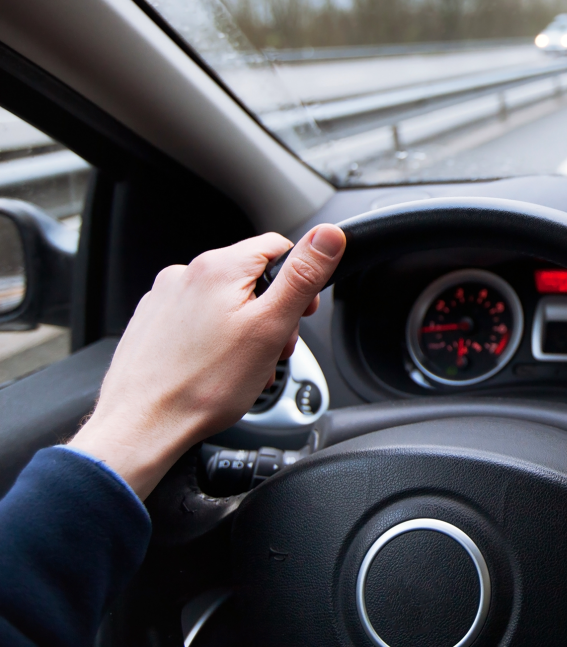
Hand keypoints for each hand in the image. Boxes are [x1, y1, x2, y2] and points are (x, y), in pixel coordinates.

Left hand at [70, 224, 345, 498]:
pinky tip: (217, 369)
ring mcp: (164, 298)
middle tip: (272, 350)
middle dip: (271, 313)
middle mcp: (186, 273)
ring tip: (245, 367)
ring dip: (246, 330)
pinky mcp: (152, 323)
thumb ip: (303, 276)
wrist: (142, 426)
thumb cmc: (204, 385)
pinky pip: (198, 320)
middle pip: (251, 278)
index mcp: (219, 267)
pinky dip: (215, 340)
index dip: (300, 280)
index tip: (301, 314)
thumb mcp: (271, 326)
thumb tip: (329, 235)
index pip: (278, 247)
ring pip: (225, 302)